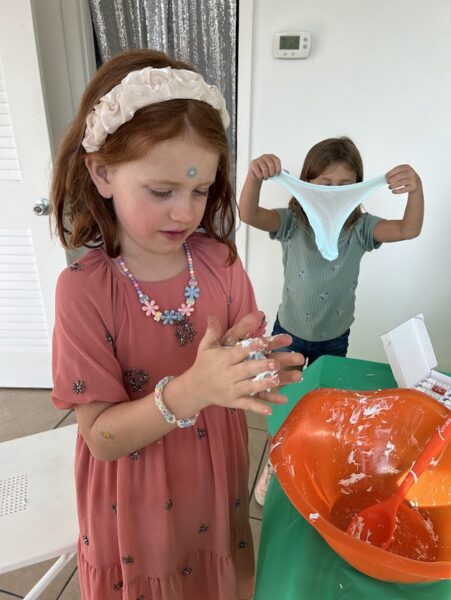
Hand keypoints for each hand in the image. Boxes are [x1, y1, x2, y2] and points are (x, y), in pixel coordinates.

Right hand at [184, 316, 302, 415]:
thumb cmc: (204, 363)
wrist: (194, 388)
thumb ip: (212, 331)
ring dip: (263, 385)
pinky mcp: (234, 401)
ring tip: (277, 381)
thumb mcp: (206, 346)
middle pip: (246, 369)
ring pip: (249, 387)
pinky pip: (247, 405)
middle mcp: (228, 373)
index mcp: (224, 358)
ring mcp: (232, 389)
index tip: (264, 342)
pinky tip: (270, 410)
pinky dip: (258, 408)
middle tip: (275, 363)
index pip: (239, 351)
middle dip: (260, 367)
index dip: (251, 347)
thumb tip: (211, 315)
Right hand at [248, 154, 281, 180]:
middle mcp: (265, 156)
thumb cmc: (266, 171)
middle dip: (272, 173)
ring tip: (265, 176)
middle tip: (271, 175)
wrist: (256, 173)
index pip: (277, 161)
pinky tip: (260, 176)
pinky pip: (258, 172)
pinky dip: (260, 177)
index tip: (277, 174)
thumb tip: (287, 173)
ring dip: (266, 176)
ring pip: (265, 170)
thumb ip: (280, 171)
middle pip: (271, 165)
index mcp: (272, 156)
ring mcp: (259, 159)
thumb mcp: (274, 170)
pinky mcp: (253, 164)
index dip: (278, 168)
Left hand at [386, 164, 421, 194]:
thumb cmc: (406, 177)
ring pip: (400, 183)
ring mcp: (413, 180)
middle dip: (391, 180)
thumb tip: (386, 177)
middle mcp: (411, 173)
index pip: (398, 169)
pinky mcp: (413, 186)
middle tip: (388, 182)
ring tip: (390, 187)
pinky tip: (393, 191)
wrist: (416, 182)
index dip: (391, 173)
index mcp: (407, 167)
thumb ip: (395, 173)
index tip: (386, 177)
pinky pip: (403, 189)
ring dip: (393, 186)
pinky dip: (397, 191)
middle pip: (398, 176)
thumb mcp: (402, 172)